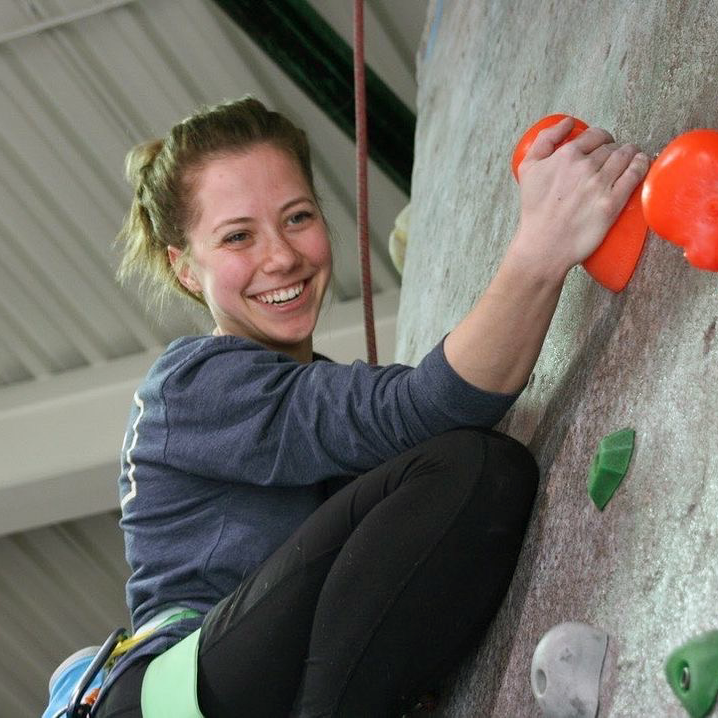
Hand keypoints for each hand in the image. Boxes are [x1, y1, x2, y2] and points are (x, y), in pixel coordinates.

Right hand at [512, 117, 649, 278]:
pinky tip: (642, 163)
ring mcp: (600, 186)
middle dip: (615, 149)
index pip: (595, 135)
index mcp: (566, 156)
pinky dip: (641, 165)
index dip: (601, 138)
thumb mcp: (527, 169)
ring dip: (631, 153)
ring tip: (631, 157)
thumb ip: (544, 140)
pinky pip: (634, 176)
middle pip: (611, 147)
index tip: (603, 144)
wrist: (543, 245)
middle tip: (614, 157)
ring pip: (626, 157)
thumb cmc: (534, 209)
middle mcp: (585, 168)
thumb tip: (567, 123)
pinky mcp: (612, 204)